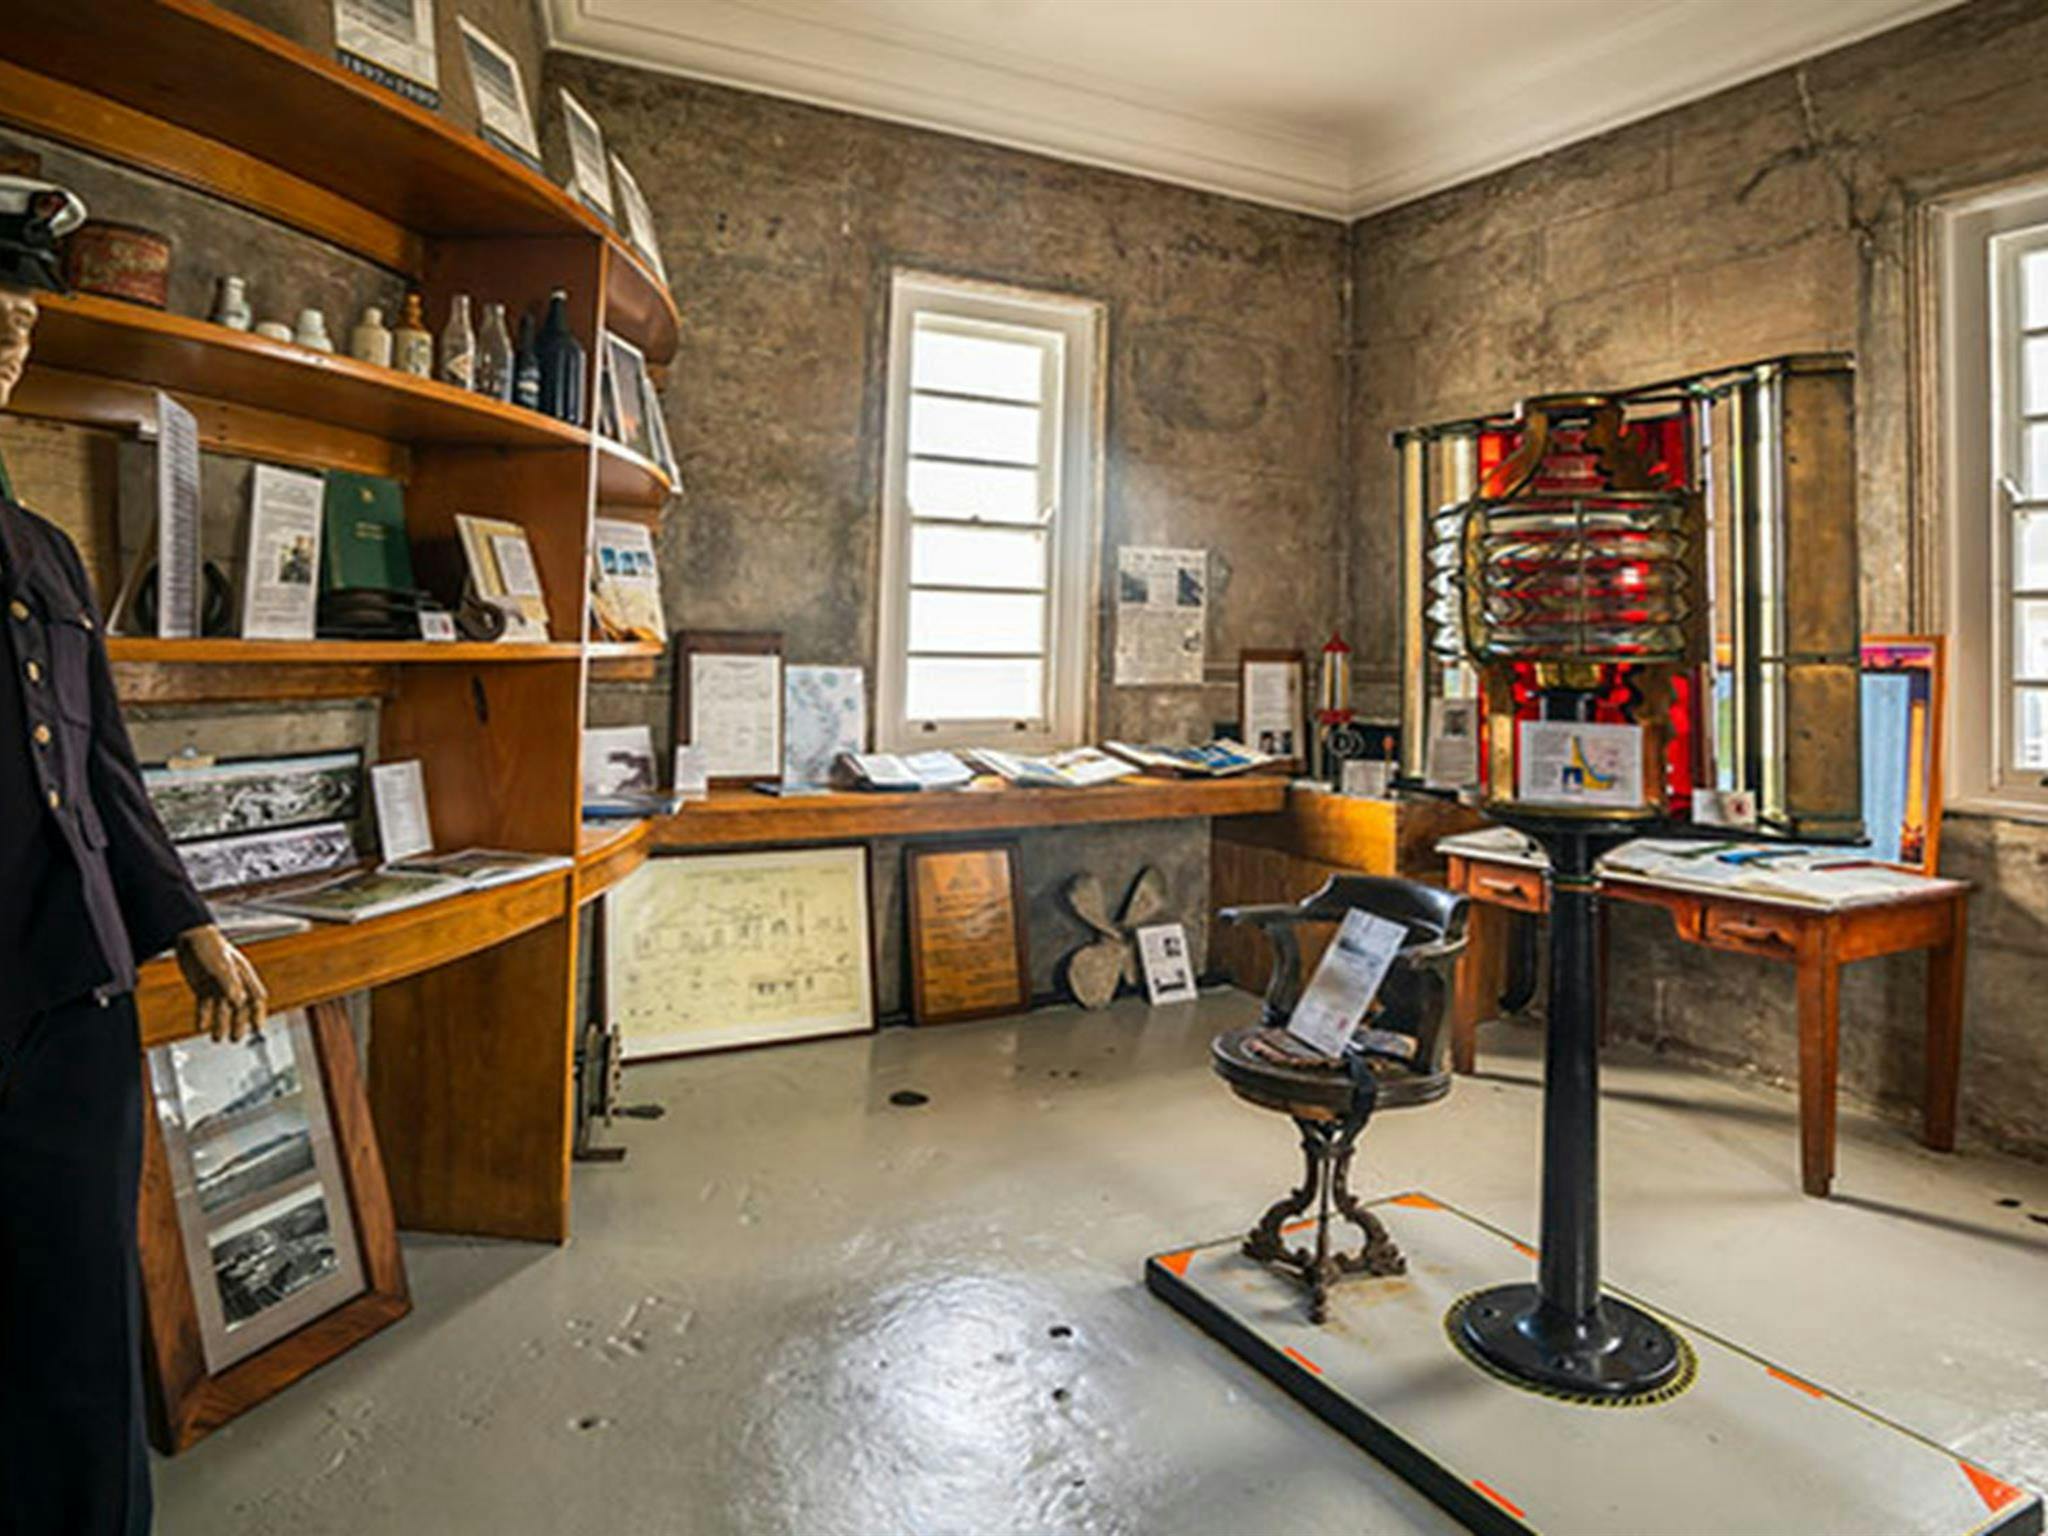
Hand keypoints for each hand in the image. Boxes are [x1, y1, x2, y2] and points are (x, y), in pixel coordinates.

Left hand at [173, 924, 268, 1043]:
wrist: (188, 937)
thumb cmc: (209, 946)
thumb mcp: (221, 965)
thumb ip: (230, 984)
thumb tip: (238, 1002)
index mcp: (243, 975)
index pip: (256, 997)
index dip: (259, 1013)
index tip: (258, 1028)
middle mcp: (232, 982)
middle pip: (240, 1008)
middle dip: (239, 1024)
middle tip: (235, 1038)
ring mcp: (217, 986)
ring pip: (222, 1009)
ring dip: (220, 1024)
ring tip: (217, 1038)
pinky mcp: (202, 988)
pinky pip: (205, 1006)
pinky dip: (204, 1017)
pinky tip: (201, 1026)